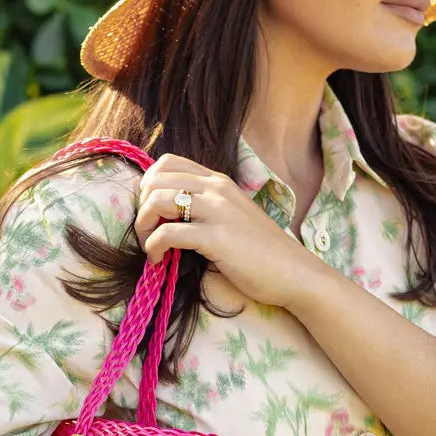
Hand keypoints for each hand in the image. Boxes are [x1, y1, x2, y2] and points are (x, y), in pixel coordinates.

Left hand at [133, 152, 320, 310]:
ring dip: (142, 227)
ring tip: (150, 247)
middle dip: (141, 207)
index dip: (149, 185)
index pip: (168, 162)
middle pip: (155, 179)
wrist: (294, 273)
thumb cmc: (262, 252)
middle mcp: (217, 189)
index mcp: (219, 182)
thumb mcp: (232, 216)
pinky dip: (153, 247)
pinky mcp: (216, 238)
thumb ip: (206, 207)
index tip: (152, 213)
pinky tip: (158, 261)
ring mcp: (217, 211)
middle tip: (147, 233)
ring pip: (157, 201)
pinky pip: (167, 233)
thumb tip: (170, 212)